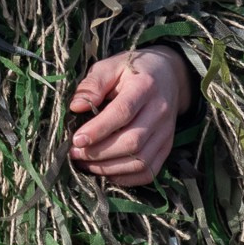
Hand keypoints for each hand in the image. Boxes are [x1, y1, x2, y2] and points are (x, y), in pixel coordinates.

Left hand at [68, 47, 192, 186]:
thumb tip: (76, 107)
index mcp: (145, 87)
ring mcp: (166, 132)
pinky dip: (126, 178)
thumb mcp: (110, 66)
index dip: (98, 129)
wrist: (168, 75)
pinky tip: (105, 173)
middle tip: (74, 153)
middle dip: (99, 152)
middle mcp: (160, 111)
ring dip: (109, 168)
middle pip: (132, 141)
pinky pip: (150, 171)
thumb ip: (92, 84)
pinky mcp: (167, 146)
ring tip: (85, 163)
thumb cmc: (132, 70)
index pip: (122, 113)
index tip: (76, 139)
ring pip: (140, 160)